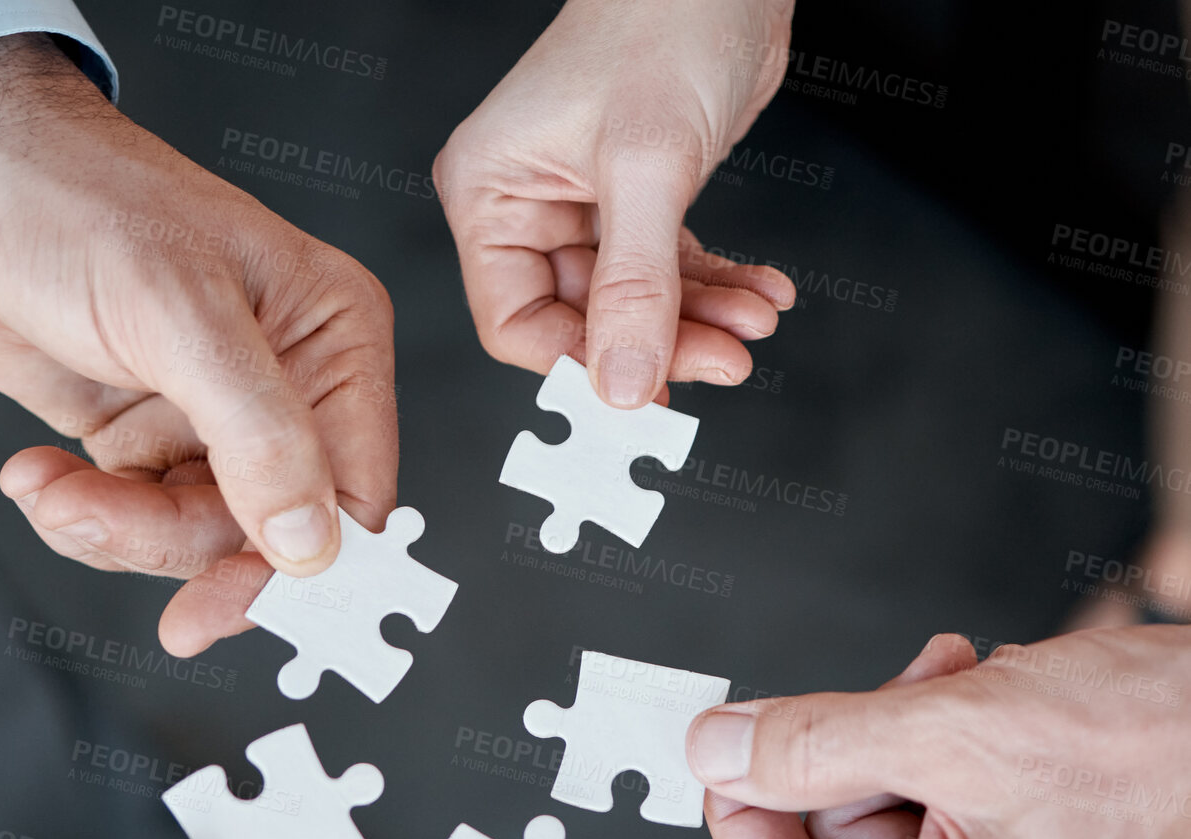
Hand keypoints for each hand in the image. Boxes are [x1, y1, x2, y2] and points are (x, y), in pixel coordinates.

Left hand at [0, 35, 396, 655]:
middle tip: (97, 524)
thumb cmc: (78, 202)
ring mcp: (220, 426)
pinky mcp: (155, 444)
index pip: (354, 493)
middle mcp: (290, 393)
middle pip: (269, 534)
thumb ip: (259, 433)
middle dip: (174, 543)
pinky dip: (83, 518)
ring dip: (115, 530)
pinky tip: (38, 473)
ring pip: (196, 539)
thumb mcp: (179, 313)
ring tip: (47, 485)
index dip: (300, 566)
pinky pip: (140, 525)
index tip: (224, 605)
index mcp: (333, 344)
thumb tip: (313, 545)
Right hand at [434, 0, 796, 406]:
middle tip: (725, 359)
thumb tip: (625, 385)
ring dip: (699, 320)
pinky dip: (717, 287)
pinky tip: (759, 292)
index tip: (644, 389)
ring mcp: (583, 209)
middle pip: (584, 320)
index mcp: (491, 194)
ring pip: (635, 304)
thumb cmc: (663, 18)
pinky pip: (670, 272)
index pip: (516, 321)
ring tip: (753, 322)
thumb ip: (636, 286)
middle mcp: (527, 207)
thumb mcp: (647, 166)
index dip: (579, 362)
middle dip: (661, 342)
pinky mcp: (636, 204)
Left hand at [684, 628, 1190, 838]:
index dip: (741, 818)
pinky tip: (969, 687)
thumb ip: (812, 746)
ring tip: (946, 681)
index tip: (727, 750)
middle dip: (837, 753)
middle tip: (875, 694)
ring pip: (878, 805)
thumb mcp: (948, 731)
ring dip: (888, 728)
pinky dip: (929, 730)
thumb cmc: (1151, 745)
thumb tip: (715, 753)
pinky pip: (930, 792)